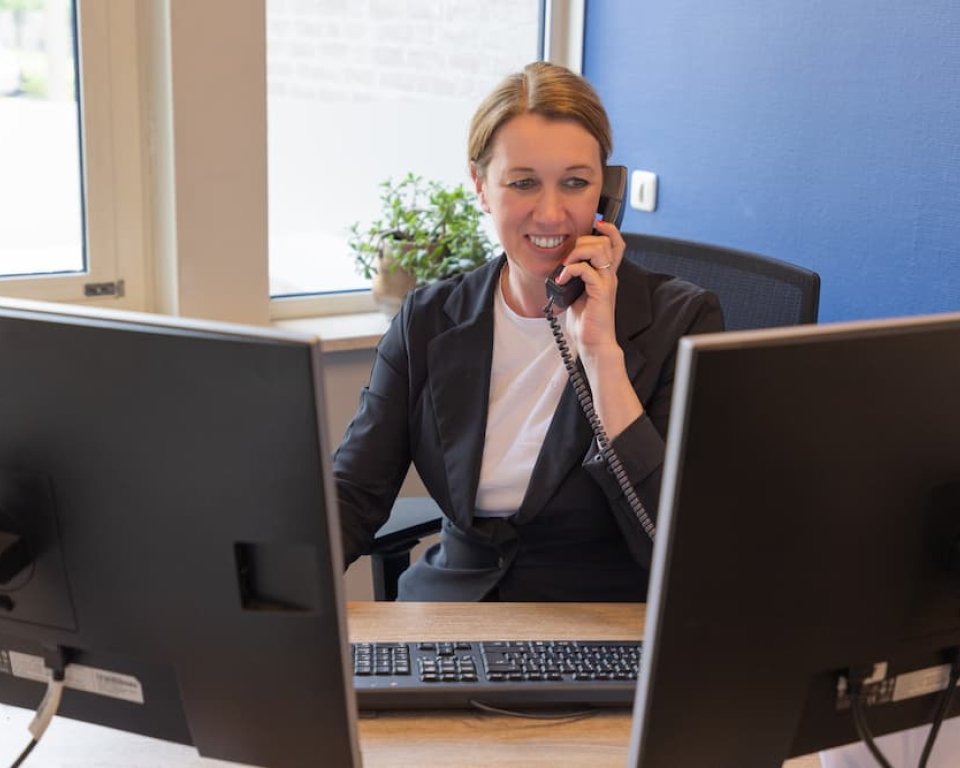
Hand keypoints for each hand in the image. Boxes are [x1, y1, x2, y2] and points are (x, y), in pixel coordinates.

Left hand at [554, 218, 624, 352]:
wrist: (593, 342)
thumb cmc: (586, 321)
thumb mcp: (578, 292)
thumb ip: (575, 277)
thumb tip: (561, 265)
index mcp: (605, 274)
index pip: (616, 243)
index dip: (609, 229)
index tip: (594, 225)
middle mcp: (609, 275)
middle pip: (605, 241)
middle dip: (582, 241)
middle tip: (566, 256)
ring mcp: (606, 282)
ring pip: (599, 249)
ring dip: (577, 251)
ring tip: (565, 265)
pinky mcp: (601, 292)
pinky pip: (586, 270)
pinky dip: (570, 270)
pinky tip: (561, 279)